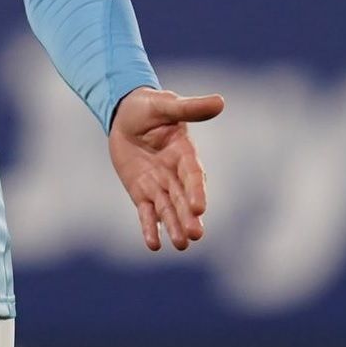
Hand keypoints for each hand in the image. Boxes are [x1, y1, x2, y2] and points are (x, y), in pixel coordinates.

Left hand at [109, 86, 222, 251]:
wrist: (126, 115)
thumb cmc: (149, 107)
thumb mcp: (165, 104)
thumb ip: (189, 108)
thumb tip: (220, 101)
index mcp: (185, 154)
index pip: (193, 175)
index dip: (196, 191)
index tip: (199, 208)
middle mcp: (175, 173)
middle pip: (183, 198)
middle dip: (188, 216)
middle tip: (194, 236)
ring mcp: (159, 184)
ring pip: (168, 209)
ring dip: (174, 226)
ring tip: (182, 245)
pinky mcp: (142, 192)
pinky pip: (146, 212)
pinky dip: (150, 227)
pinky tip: (154, 245)